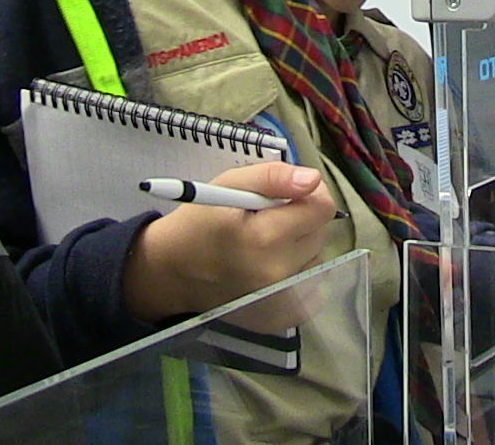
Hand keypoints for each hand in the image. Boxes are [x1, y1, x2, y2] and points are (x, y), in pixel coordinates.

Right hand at [123, 162, 334, 322]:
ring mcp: (280, 300)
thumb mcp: (229, 184)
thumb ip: (273, 177)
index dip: (310, 195)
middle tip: (268, 220)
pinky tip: (273, 268)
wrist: (172, 272)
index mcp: (264, 238)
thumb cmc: (199, 223)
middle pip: (320, 234)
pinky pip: (312, 288)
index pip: (322, 209)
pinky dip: (299, 274)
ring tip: (266, 245)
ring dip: (300, 248)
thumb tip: (314, 180)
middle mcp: (277, 274)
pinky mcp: (282, 318)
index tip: (288, 195)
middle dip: (301, 221)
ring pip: (316, 259)